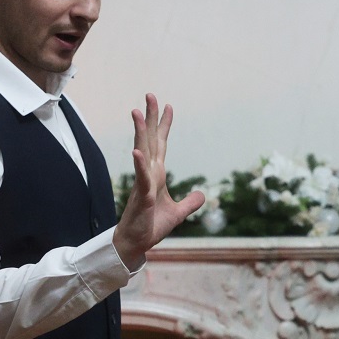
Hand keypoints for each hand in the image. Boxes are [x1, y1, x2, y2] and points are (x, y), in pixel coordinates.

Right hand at [113, 94, 204, 270]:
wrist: (136, 243)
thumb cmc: (151, 225)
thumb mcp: (178, 213)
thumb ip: (190, 203)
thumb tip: (202, 195)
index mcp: (157, 175)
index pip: (161, 145)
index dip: (164, 125)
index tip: (167, 106)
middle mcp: (149, 174)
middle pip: (151, 140)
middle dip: (151, 118)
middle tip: (150, 95)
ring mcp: (143, 183)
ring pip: (143, 152)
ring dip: (141, 133)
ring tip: (137, 112)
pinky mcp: (142, 197)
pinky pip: (142, 178)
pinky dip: (140, 164)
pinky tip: (138, 151)